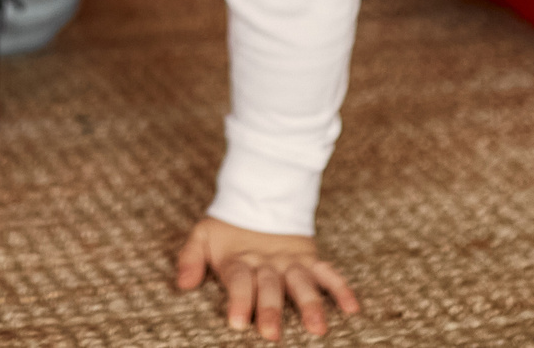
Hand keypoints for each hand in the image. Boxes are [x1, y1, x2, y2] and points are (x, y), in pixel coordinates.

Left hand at [174, 218, 359, 339]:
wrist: (259, 199)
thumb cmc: (226, 231)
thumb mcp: (202, 236)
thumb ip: (190, 258)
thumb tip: (181, 284)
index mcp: (240, 259)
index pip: (240, 281)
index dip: (240, 300)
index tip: (238, 323)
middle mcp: (267, 262)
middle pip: (270, 286)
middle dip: (272, 310)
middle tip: (272, 334)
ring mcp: (291, 262)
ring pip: (302, 282)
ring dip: (311, 304)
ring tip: (317, 328)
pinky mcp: (310, 260)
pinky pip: (328, 272)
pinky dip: (341, 288)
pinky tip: (352, 308)